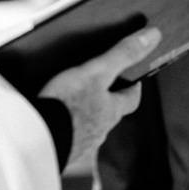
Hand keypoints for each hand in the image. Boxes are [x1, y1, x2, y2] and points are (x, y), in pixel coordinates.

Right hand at [38, 27, 160, 165]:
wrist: (34, 141)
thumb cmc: (66, 106)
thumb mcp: (96, 72)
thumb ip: (123, 54)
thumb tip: (153, 36)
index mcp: (112, 112)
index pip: (131, 99)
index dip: (133, 88)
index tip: (132, 79)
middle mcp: (100, 131)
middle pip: (109, 115)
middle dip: (106, 103)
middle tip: (98, 89)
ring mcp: (80, 145)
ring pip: (88, 129)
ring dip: (84, 119)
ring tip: (70, 106)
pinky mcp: (59, 153)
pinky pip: (67, 141)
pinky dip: (64, 131)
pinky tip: (53, 124)